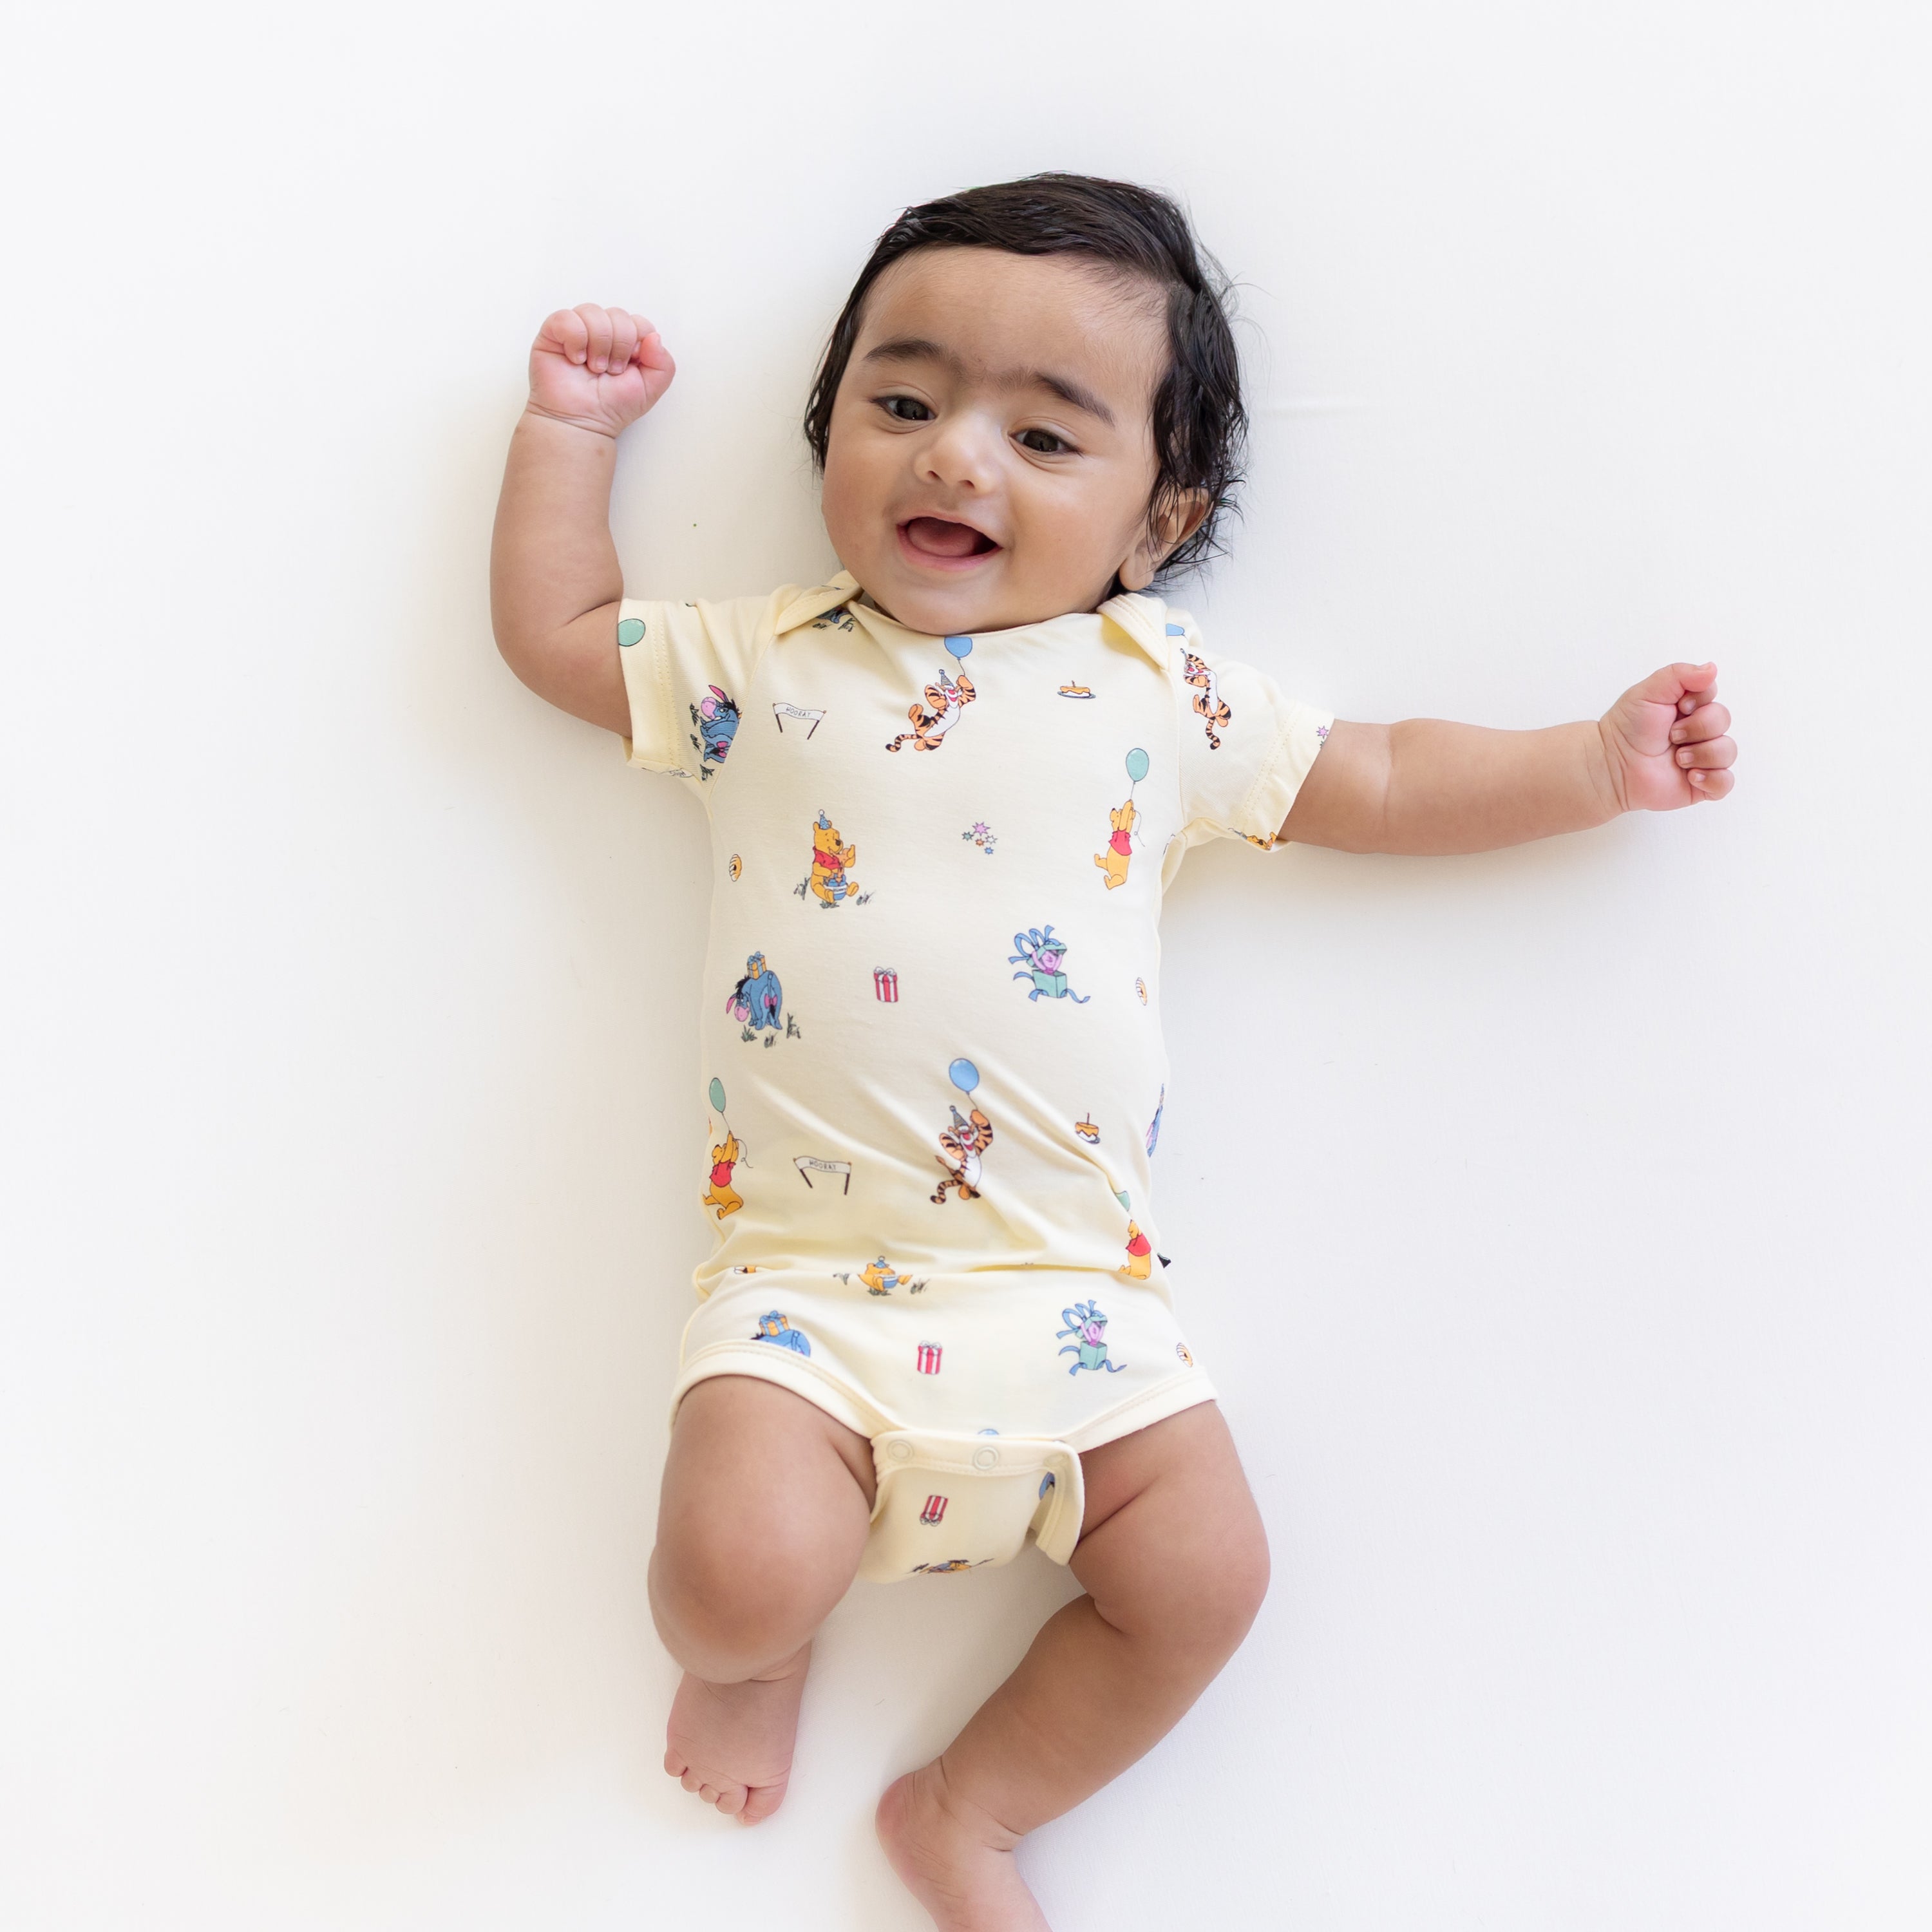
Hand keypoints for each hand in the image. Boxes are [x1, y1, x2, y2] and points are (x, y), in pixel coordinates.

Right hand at [526, 303, 675, 438]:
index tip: (627, 368)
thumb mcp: (649, 390)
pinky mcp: (553, 332)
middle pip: (618, 315)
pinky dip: (575, 340)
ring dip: (598, 344)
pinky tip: (575, 359)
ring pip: (593, 312)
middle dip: (619, 346)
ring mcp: (578, 330)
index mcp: (626, 341)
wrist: (582, 423)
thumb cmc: (611, 407)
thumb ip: (663, 364)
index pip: (639, 322)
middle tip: (609, 371)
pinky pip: (567, 318)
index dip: (636, 343)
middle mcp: (603, 332)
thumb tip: (654, 336)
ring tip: (593, 368)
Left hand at [1598, 662, 1736, 810]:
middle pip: (1723, 720)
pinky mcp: (1701, 785)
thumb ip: (1680, 674)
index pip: (1713, 695)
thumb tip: (1712, 669)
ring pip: (1728, 750)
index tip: (1677, 707)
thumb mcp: (1649, 691)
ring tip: (1676, 758)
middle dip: (1696, 727)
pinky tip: (1690, 776)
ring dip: (1701, 753)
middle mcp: (1699, 731)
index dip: (1699, 701)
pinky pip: (1725, 782)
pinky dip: (1711, 779)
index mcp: (1689, 707)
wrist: (1612, 765)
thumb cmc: (1627, 728)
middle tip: (1671, 735)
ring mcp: (1702, 758)